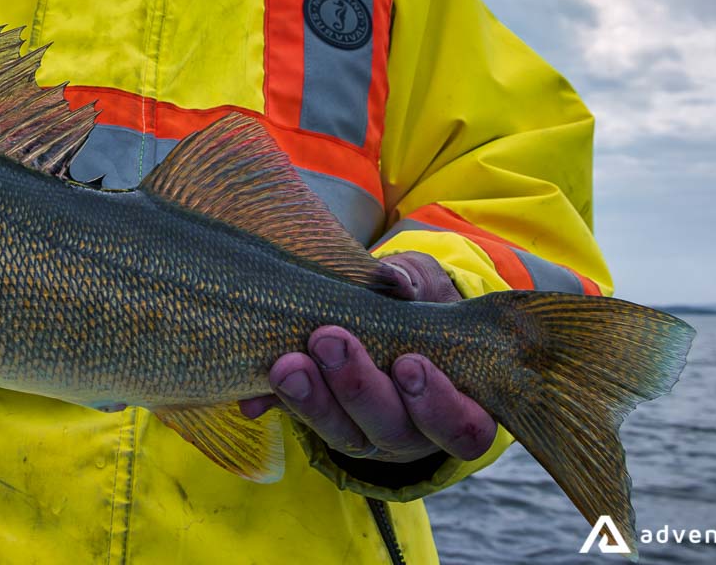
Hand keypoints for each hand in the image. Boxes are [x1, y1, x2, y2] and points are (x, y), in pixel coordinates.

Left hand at [239, 252, 496, 463]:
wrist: (376, 317)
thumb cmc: (414, 304)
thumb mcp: (422, 288)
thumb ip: (413, 284)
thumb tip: (396, 281)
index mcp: (456, 408)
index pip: (462, 427)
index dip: (436, 402)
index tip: (408, 362)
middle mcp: (412, 433)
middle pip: (391, 429)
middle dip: (357, 386)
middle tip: (328, 340)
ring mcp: (364, 434)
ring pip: (343, 434)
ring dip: (312, 399)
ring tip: (287, 364)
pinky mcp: (321, 422)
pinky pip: (299, 423)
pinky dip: (274, 406)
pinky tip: (253, 397)